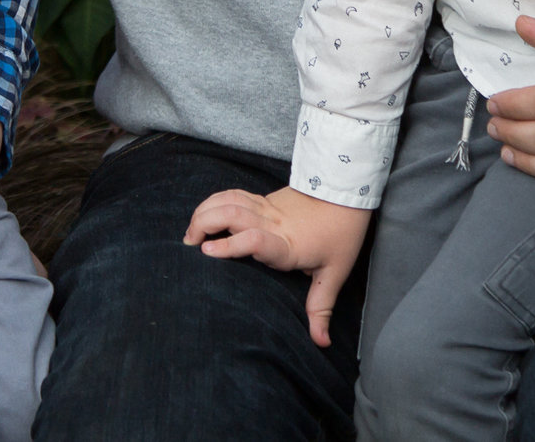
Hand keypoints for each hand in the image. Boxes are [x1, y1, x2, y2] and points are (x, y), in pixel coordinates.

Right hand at [183, 186, 370, 348]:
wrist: (345, 192)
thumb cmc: (341, 233)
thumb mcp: (335, 273)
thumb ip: (321, 307)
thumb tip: (321, 342)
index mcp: (287, 245)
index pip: (254, 240)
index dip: (228, 245)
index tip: (207, 253)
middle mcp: (272, 223)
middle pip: (231, 213)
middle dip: (203, 225)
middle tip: (189, 246)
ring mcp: (265, 207)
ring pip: (227, 200)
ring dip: (203, 212)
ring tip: (190, 232)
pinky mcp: (263, 198)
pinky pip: (231, 194)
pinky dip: (212, 202)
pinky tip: (203, 215)